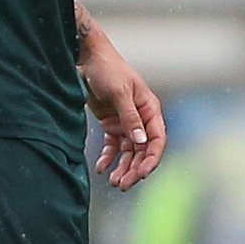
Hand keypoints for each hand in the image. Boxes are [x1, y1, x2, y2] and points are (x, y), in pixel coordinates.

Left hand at [83, 43, 165, 190]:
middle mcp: (141, 119)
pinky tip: (102, 168)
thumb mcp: (119, 93)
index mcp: (150, 109)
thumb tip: (140, 142)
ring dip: (123, 167)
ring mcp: (126, 122)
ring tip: (113, 182)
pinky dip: (108, 158)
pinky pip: (113, 146)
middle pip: (143, 150)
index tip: (142, 174)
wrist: (87, 58)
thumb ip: (130, 118)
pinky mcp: (111, 123)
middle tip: (122, 184)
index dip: (151, 159)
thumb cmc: (108, 69)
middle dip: (134, 169)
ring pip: (128, 152)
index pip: (157, 140)